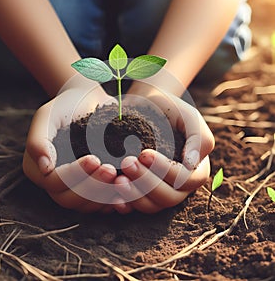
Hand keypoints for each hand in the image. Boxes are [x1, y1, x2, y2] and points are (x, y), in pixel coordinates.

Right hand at [23, 75, 118, 212]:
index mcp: (39, 169)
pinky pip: (101, 203)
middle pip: (69, 199)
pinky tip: (127, 193)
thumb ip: (38, 140)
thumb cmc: (66, 106)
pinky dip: (114, 201)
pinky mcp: (92, 188)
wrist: (88, 103)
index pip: (54, 182)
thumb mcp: (47, 116)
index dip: (74, 175)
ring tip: (122, 180)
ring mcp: (74, 188)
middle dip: (92, 187)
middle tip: (111, 170)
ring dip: (104, 196)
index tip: (94, 159)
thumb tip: (44, 168)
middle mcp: (55, 183)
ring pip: (86, 205)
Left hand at [113, 86, 213, 213]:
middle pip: (168, 197)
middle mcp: (179, 185)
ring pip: (151, 205)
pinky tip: (113, 195)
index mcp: (195, 170)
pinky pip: (135, 205)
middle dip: (146, 183)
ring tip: (117, 179)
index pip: (185, 180)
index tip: (144, 153)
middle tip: (127, 163)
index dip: (165, 170)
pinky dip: (124, 204)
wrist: (147, 105)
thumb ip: (199, 139)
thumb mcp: (190, 118)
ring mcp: (159, 190)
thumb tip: (191, 164)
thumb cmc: (171, 110)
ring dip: (134, 195)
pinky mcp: (141, 190)